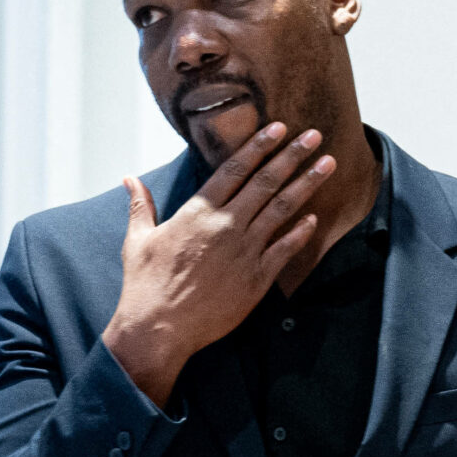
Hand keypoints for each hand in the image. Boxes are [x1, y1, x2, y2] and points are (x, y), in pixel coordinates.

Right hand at [102, 122, 334, 402]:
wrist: (159, 328)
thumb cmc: (146, 284)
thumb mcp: (138, 239)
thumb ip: (140, 205)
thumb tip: (129, 179)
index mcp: (198, 211)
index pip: (235, 169)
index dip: (259, 146)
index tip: (279, 128)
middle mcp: (226, 225)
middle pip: (266, 182)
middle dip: (293, 155)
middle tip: (315, 135)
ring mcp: (245, 251)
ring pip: (282, 209)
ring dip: (307, 184)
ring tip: (327, 164)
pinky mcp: (256, 278)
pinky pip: (285, 249)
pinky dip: (301, 232)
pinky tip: (314, 218)